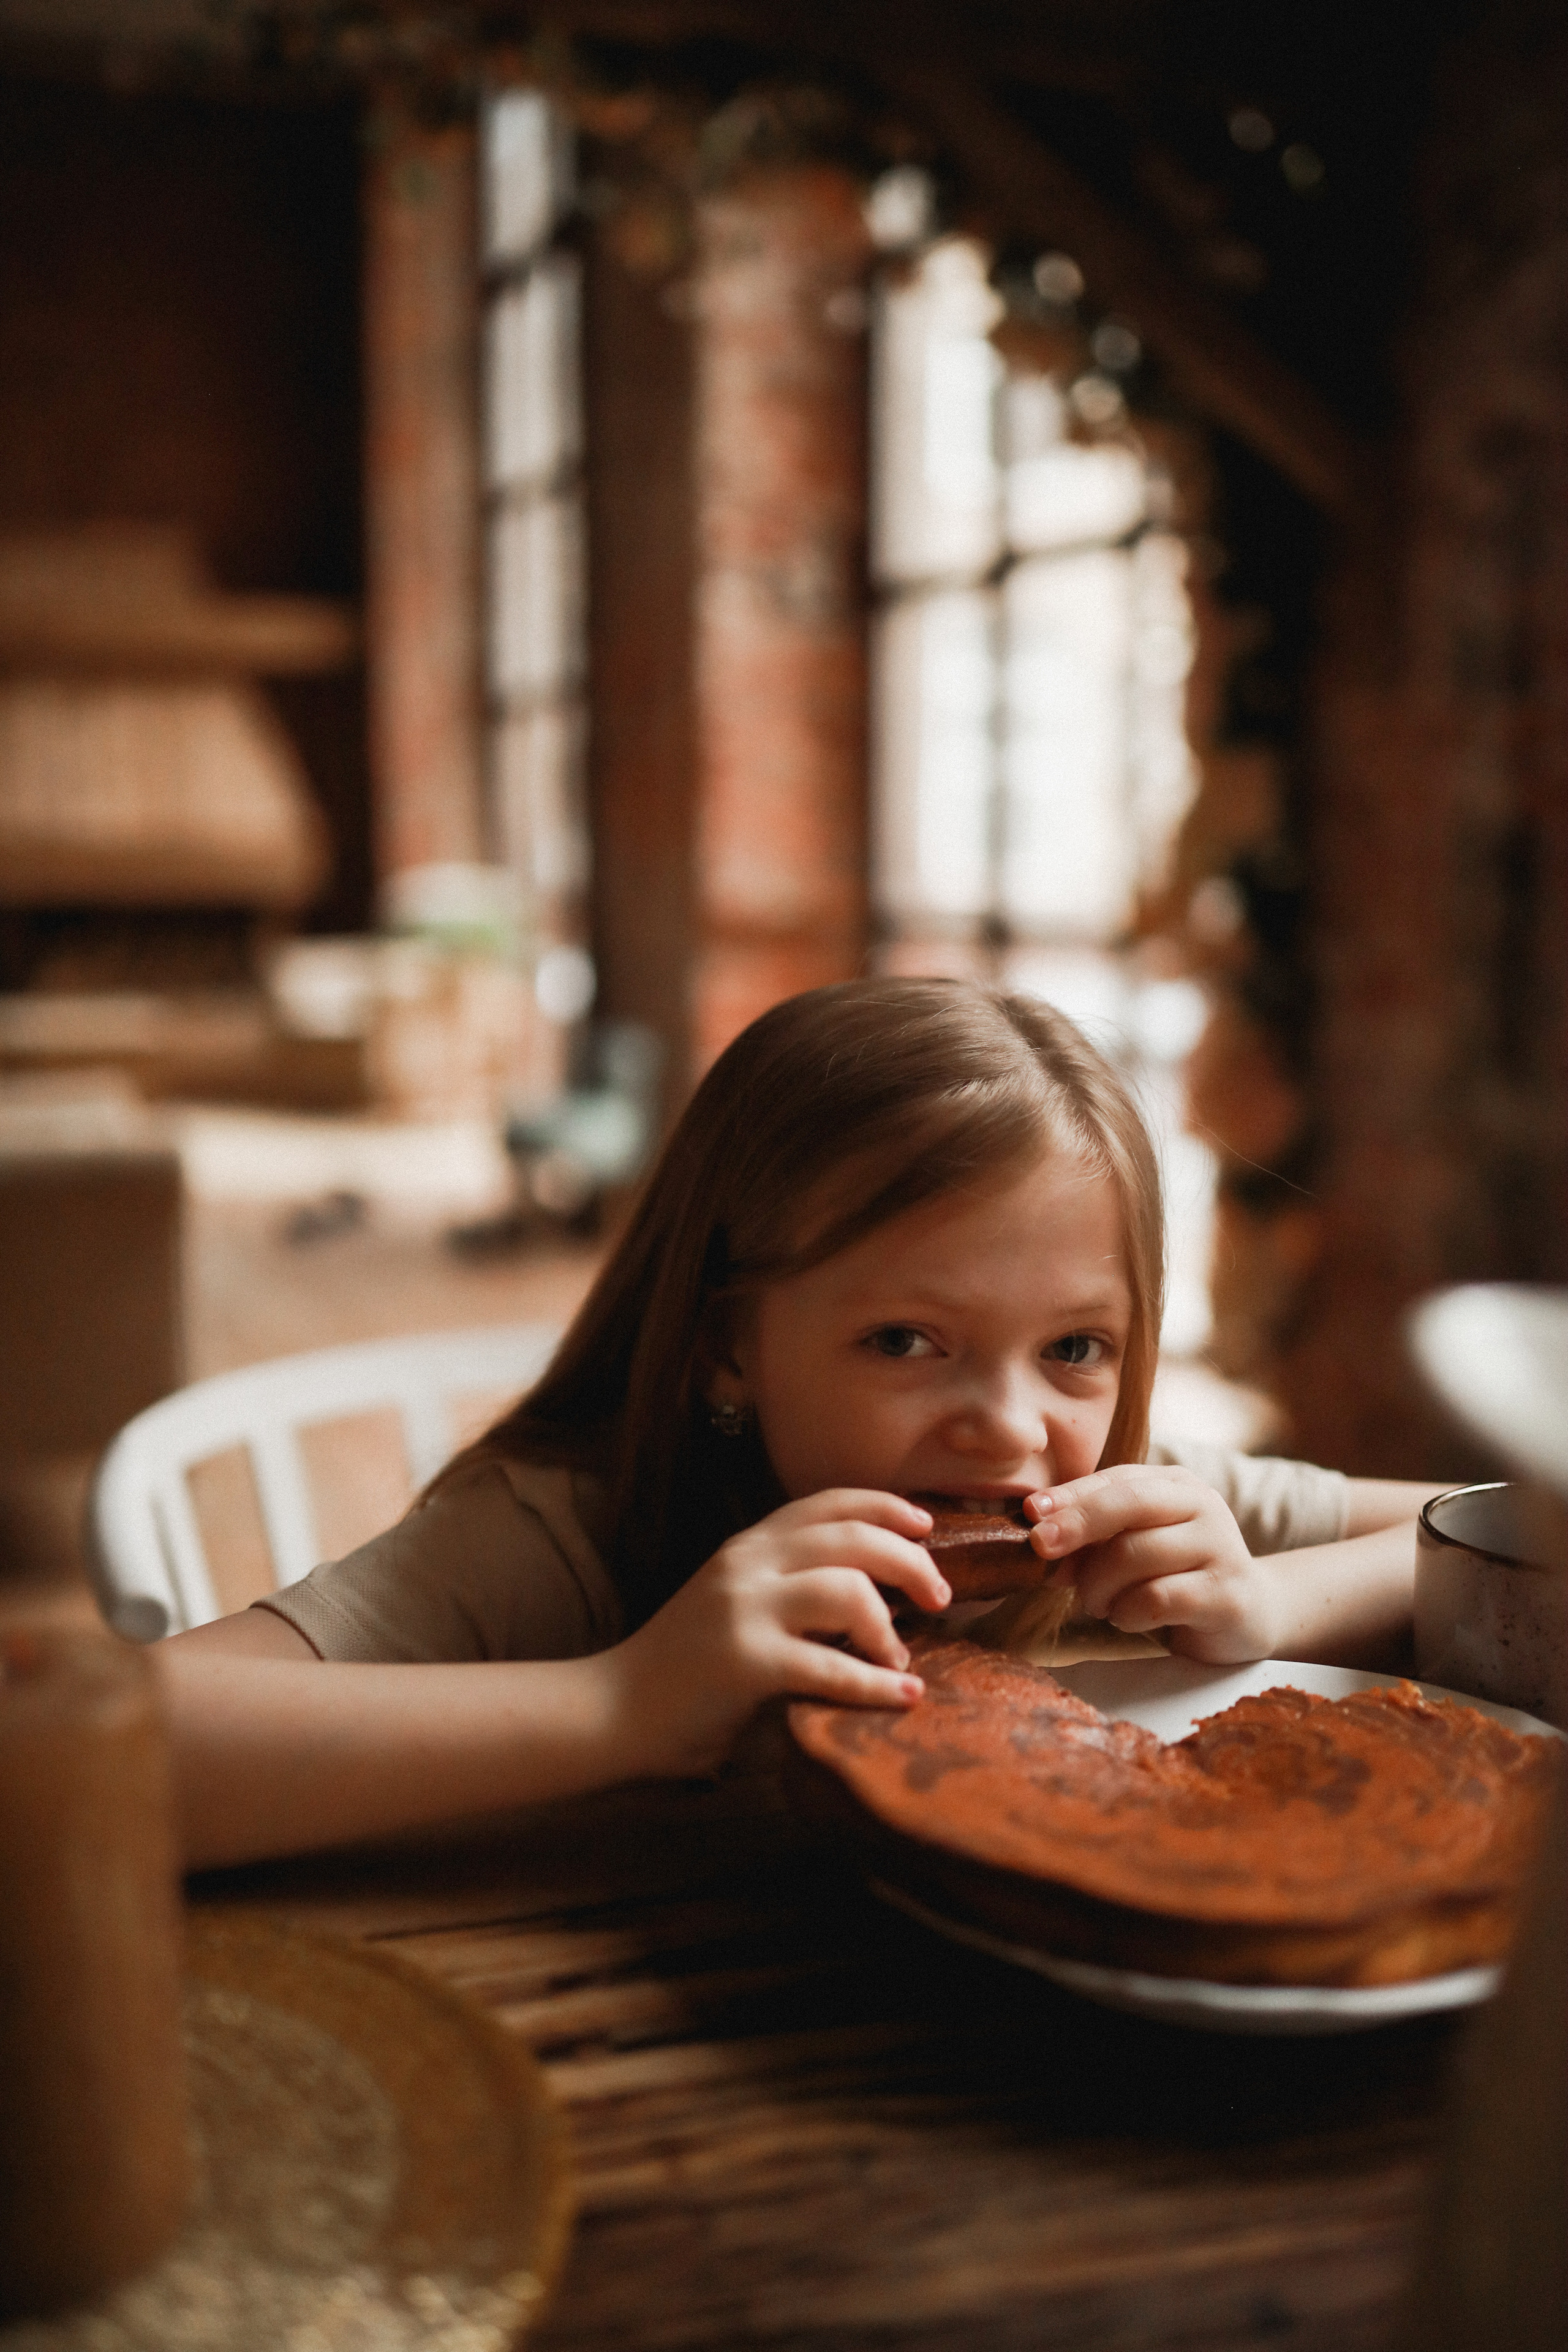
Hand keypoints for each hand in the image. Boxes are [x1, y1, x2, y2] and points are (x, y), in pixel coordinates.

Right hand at [603, 1491, 950, 1778]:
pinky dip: (877, 1683)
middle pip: (851, 1538)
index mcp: (747, 1546)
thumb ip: (786, 1589)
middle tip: (937, 1597)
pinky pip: (831, 1667)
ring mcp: (743, 1610)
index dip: (884, 1506)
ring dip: (888, 1626)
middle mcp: (747, 1564)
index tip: (924, 1527)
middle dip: (908, 1561)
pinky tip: (902, 1696)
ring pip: (846, 1590)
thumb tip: (873, 1597)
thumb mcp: (732, 1604)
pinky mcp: (744, 1662)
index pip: (827, 1503)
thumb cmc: (680, 1668)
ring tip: (899, 1658)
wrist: (611, 1711)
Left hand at [1027, 1464, 1285, 1662]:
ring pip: (1136, 1555)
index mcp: (1174, 1485)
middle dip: (1077, 1525)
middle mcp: (1201, 1506)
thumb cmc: (1175, 1574)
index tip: (1030, 1513)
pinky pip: (1157, 1598)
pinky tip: (1126, 1618)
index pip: (1114, 1480)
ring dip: (1100, 1586)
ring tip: (1097, 1603)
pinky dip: (1128, 1612)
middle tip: (1041, 1550)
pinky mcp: (1226, 1594)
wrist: (1248, 1612)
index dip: (1069, 1496)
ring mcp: (1219, 1547)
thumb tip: (1033, 1541)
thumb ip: (1090, 1540)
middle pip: (1128, 1505)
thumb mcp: (1132, 1547)